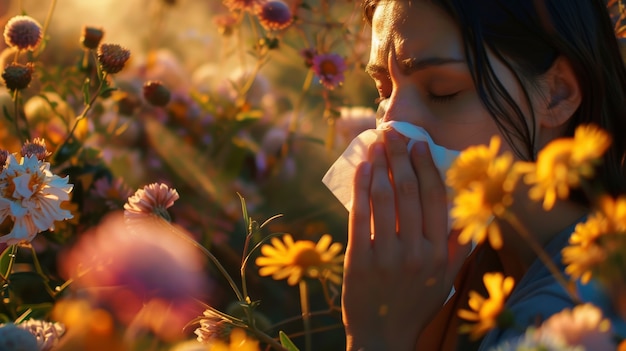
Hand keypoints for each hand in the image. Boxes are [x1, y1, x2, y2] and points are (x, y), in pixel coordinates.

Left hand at [342, 129, 469, 350]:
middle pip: (409, 191)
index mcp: (441, 253)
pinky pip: (360, 216)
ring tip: (375, 143)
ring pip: (384, 198)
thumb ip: (458, 247)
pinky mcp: (360, 260)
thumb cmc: (415, 305)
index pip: (436, 198)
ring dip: (379, 165)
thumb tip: (467, 213)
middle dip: (400, 155)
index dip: (426, 165)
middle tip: (393, 131)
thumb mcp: (445, 280)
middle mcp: (417, 251)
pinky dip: (360, 188)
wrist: (383, 337)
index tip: (418, 142)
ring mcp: (387, 256)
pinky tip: (360, 168)